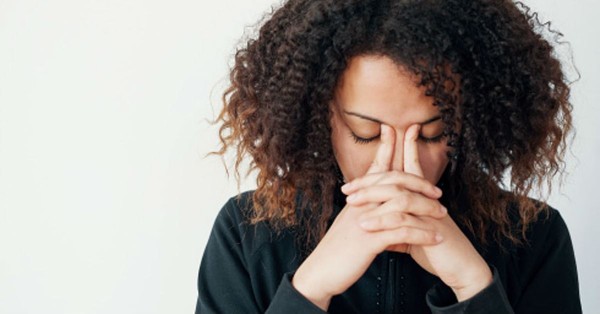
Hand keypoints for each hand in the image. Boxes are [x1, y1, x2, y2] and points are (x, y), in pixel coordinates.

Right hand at [291, 125, 444, 309]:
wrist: (320, 272)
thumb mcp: (349, 225)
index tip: (393, 130)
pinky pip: (403, 232)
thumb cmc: (337, 251)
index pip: (374, 169)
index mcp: (356, 199)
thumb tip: (379, 207)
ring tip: (442, 215)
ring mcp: (365, 220)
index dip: (384, 149)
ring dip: (426, 209)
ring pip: (402, 205)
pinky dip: (422, 234)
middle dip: (419, 183)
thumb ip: (364, 212)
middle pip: (394, 182)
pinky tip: (435, 238)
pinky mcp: (369, 240)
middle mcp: (360, 204)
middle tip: (438, 190)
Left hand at [342, 124, 492, 300]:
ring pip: (398, 196)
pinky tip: (365, 224)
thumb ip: (394, 225)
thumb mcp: (410, 235)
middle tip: (346, 186)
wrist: (461, 268)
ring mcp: (431, 212)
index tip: (388, 129)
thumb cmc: (436, 250)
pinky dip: (382, 221)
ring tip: (351, 203)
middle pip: (398, 178)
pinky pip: (403, 220)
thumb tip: (374, 222)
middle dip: (371, 179)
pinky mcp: (431, 229)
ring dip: (372, 197)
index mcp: (423, 198)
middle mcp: (428, 199)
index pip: (411, 167)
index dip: (404, 146)